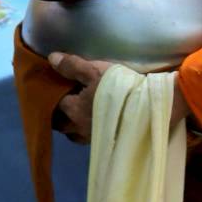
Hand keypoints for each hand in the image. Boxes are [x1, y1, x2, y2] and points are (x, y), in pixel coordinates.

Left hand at [49, 52, 189, 142]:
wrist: (150, 107)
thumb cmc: (119, 88)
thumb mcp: (95, 71)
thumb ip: (72, 66)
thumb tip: (51, 59)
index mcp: (73, 110)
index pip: (55, 103)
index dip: (54, 94)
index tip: (57, 86)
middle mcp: (80, 128)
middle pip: (60, 125)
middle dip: (58, 115)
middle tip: (63, 102)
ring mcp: (93, 138)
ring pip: (74, 134)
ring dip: (72, 125)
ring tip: (78, 113)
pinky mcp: (108, 142)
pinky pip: (89, 138)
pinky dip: (87, 130)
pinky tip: (96, 121)